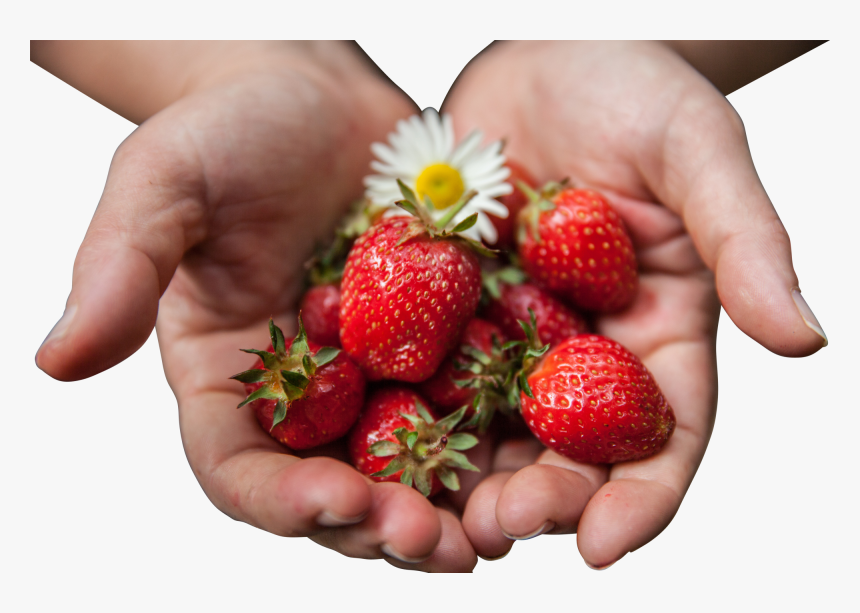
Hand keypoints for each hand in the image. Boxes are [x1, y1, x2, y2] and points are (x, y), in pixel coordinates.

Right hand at [34, 42, 476, 571]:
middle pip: (335, 488)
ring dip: (451, 508)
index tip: (338, 502)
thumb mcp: (163, 183)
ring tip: (496, 532)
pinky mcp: (436, 347)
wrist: (319, 95)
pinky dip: (496, 440)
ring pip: (409, 466)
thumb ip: (119, 268)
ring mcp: (374, 376)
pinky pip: (468, 405)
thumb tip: (55, 359)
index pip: (242, 470)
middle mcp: (302, 396)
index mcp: (227, 380)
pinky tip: (536, 456)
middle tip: (436, 545)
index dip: (284, 502)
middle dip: (382, 525)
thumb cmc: (232, 129)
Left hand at [441, 41, 826, 566]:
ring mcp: (515, 331)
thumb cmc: (636, 87)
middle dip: (542, 497)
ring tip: (434, 512)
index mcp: (659, 330)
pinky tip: (376, 438)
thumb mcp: (699, 152)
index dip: (641, 498)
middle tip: (500, 527)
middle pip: (571, 448)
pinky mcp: (452, 305)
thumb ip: (747, 241)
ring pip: (494, 425)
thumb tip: (804, 337)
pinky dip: (411, 408)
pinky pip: (429, 366)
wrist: (547, 46)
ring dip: (468, 475)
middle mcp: (587, 346)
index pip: (663, 434)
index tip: (603, 545)